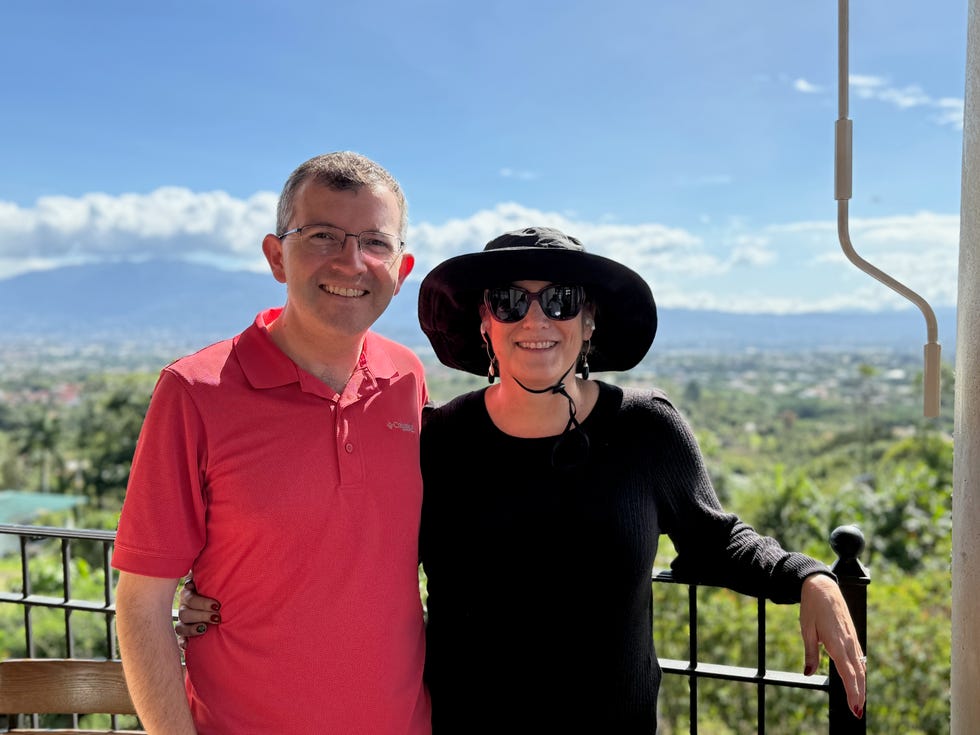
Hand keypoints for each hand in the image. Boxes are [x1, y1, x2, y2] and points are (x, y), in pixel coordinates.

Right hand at [174, 575, 221, 648]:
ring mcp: (183, 622)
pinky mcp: (185, 635)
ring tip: (205, 628)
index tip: (217, 605)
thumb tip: (202, 571)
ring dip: (192, 629)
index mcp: (189, 593)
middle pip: (185, 613)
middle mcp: (184, 607)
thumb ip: (208, 574)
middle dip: (202, 615)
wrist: (218, 604)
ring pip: (180, 627)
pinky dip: (183, 643)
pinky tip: (188, 645)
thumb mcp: (211, 580)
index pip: (190, 598)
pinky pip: (180, 640)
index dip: (202, 602)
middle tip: (217, 617)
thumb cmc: (215, 589)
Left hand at [799, 573, 865, 718]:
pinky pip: (859, 657)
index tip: (854, 708)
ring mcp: (852, 639)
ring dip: (861, 684)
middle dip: (858, 694)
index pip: (848, 673)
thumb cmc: (812, 608)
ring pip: (860, 666)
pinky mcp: (853, 635)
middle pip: (857, 674)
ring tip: (859, 701)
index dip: (852, 692)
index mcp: (836, 643)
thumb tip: (807, 673)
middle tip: (857, 712)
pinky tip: (858, 679)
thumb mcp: (806, 630)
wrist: (822, 586)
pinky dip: (860, 671)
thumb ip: (810, 653)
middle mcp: (848, 643)